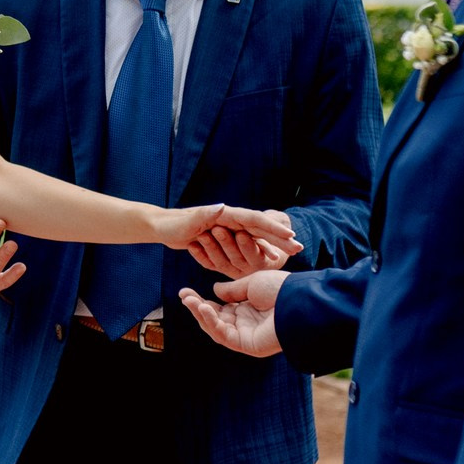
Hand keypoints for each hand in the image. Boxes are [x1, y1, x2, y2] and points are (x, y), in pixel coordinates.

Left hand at [155, 202, 299, 262]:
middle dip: (280, 238)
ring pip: (258, 236)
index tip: (290, 235)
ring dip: (275, 244)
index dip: (273, 228)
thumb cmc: (174, 225)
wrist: (163, 226)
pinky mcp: (226, 236)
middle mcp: (231, 219)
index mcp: (226, 214)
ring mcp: (230, 228)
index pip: (254, 220)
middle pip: (261, 228)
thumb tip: (222, 207)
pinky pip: (248, 243)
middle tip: (300, 249)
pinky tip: (271, 256)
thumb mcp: (188, 222)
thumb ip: (206, 214)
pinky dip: (261, 249)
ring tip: (292, 252)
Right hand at [179, 269, 287, 356]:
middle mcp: (247, 323)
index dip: (203, 299)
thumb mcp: (251, 284)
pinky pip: (224, 336)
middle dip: (197, 306)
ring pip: (216, 328)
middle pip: (215, 318)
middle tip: (183, 294)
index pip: (220, 307)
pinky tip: (203, 307)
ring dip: (201, 314)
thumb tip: (214, 291)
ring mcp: (247, 336)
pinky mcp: (248, 346)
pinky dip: (211, 322)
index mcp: (249, 308)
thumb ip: (231, 290)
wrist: (300, 302)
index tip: (186, 291)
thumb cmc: (281, 289)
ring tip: (189, 300)